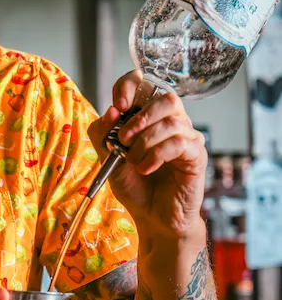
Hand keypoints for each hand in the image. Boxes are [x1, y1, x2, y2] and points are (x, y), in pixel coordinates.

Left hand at [88, 70, 207, 239]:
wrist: (152, 217)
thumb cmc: (135, 185)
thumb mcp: (108, 157)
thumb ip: (103, 132)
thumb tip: (112, 111)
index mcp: (150, 116)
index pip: (146, 82)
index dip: (130, 86)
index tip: (118, 105)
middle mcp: (172, 122)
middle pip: (166, 98)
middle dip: (140, 117)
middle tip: (124, 139)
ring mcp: (188, 137)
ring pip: (171, 122)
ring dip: (145, 142)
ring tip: (134, 161)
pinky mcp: (197, 156)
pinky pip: (180, 143)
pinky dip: (157, 155)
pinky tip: (146, 169)